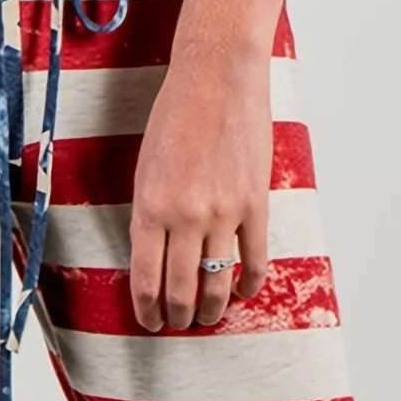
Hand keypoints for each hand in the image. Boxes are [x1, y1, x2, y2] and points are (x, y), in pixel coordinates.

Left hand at [129, 47, 272, 330]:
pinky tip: (241, 291)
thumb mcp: (145, 168)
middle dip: (178, 315)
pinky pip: (254, 258)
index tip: (150, 322)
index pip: (146, 278)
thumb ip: (149, 214)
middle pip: (181, 288)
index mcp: (150, 208)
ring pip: (217, 281)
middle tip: (178, 324)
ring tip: (207, 317)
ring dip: (211, 308)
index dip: (147, 309)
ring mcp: (223, 212)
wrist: (217, 77)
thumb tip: (155, 256)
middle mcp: (185, 217)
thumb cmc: (175, 115)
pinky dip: (248, 282)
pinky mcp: (255, 203)